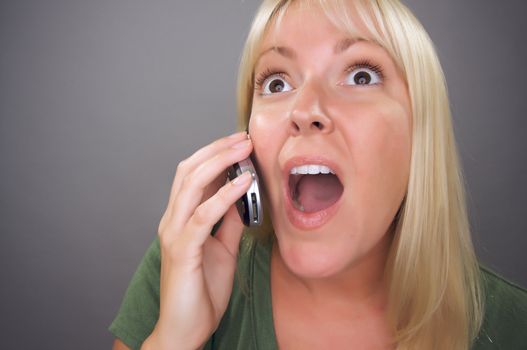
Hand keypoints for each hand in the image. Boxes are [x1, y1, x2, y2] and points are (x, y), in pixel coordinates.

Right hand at [143, 131, 253, 349]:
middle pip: (189, 170)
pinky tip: (242, 184)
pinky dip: (223, 196)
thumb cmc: (201, 291)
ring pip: (191, 185)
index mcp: (180, 218)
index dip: (214, 154)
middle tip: (244, 137)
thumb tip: (241, 199)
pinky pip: (203, 216)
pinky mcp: (182, 250)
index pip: (192, 175)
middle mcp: (172, 220)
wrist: (186, 329)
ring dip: (220, 162)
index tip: (240, 142)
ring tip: (244, 149)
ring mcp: (173, 234)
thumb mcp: (223, 249)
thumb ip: (229, 223)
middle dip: (217, 149)